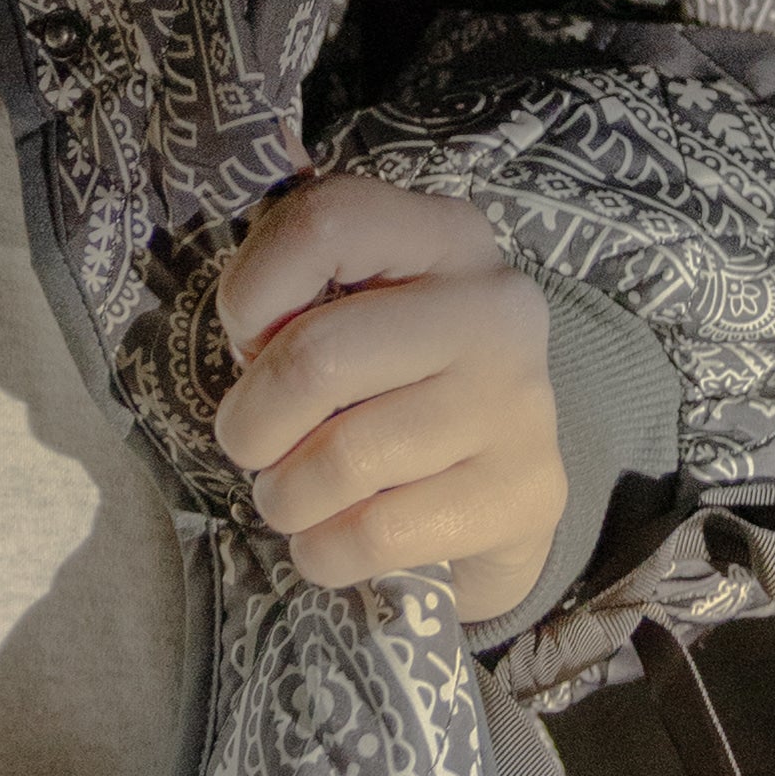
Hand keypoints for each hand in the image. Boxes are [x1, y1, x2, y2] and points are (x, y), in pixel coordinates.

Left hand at [211, 174, 565, 626]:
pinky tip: (326, 542)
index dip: (251, 290)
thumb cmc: (392, 381)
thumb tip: (254, 348)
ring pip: (342, 459)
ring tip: (287, 497)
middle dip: (252, 422)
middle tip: (249, 445)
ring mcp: (519, 401)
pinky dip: (324, 551)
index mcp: (445, 235)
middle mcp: (494, 306)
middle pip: (316, 358)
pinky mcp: (526, 493)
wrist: (497, 485)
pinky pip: (378, 534)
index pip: (325, 224)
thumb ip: (294, 299)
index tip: (247, 340)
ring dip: (283, 497)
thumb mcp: (348, 308)